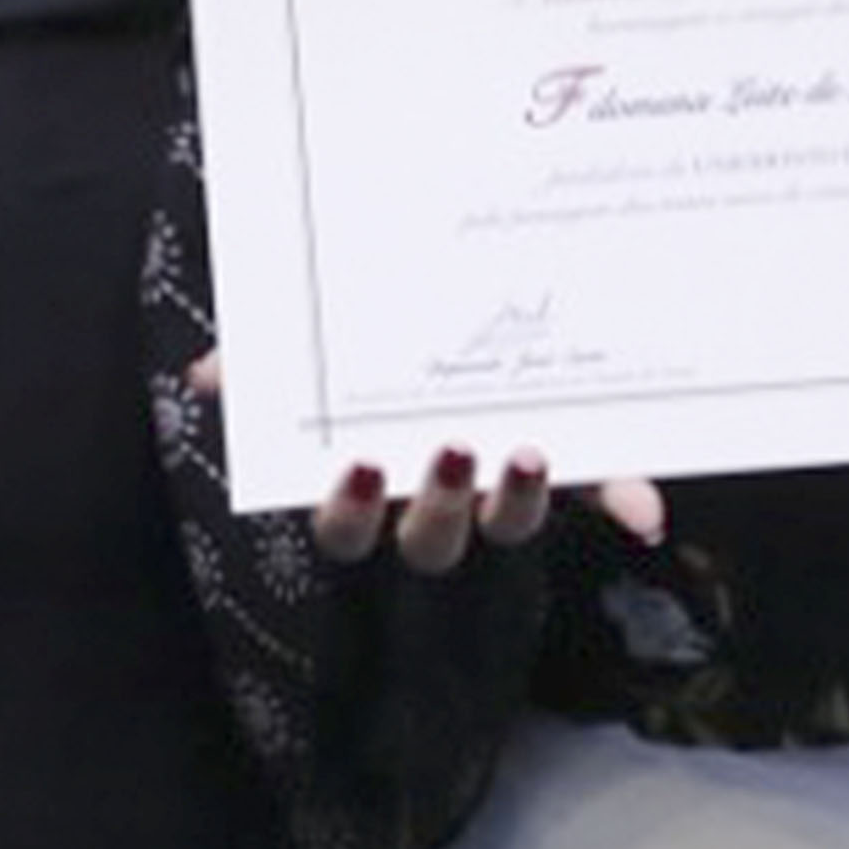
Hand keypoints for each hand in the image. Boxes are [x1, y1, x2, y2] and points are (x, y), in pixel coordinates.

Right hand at [187, 349, 658, 570]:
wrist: (461, 307)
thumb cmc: (363, 346)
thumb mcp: (312, 353)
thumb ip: (261, 361)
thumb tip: (203, 377)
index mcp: (369, 485)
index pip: (345, 527)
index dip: (352, 511)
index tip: (362, 464)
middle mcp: (433, 504)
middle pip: (431, 540)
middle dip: (441, 507)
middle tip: (452, 450)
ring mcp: (499, 493)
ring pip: (510, 529)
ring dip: (520, 505)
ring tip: (528, 452)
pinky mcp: (566, 472)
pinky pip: (597, 495)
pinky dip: (624, 500)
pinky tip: (645, 514)